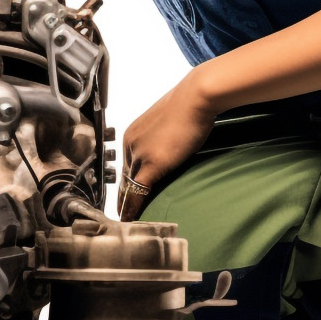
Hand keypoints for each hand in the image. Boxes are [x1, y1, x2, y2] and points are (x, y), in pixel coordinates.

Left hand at [119, 70, 216, 220]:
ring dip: (128, 204)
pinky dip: (134, 207)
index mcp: (132, 134)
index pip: (126, 164)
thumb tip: (169, 148)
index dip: (127, 182)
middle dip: (124, 196)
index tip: (127, 196)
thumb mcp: (168, 123)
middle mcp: (130, 143)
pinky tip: (133, 219)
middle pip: (124, 177)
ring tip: (128, 221)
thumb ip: (162, 138)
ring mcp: (140, 153)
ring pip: (129, 185)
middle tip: (124, 214)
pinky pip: (138, 190)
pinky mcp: (153, 163)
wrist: (196, 98)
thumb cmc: (189, 105)